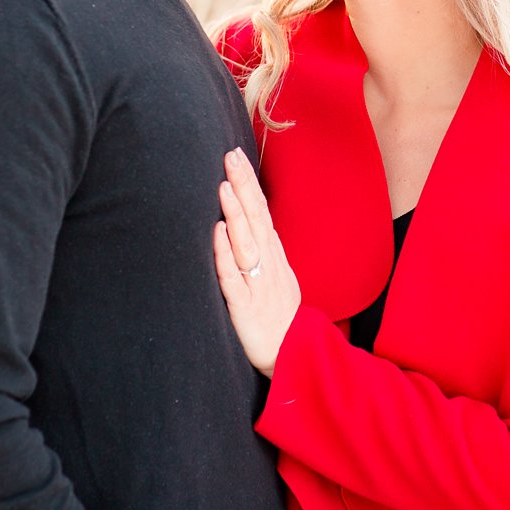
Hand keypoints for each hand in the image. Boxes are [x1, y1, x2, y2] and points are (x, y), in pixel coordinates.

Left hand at [213, 147, 299, 377]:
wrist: (292, 353)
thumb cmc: (278, 314)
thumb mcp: (276, 275)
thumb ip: (261, 249)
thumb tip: (244, 221)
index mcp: (274, 255)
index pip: (261, 211)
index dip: (249, 184)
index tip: (236, 156)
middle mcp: (268, 264)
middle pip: (255, 219)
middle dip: (243, 186)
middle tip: (230, 156)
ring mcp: (258, 284)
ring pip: (246, 243)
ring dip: (235, 213)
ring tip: (224, 186)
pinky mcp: (245, 306)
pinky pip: (233, 277)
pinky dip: (225, 254)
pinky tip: (217, 233)